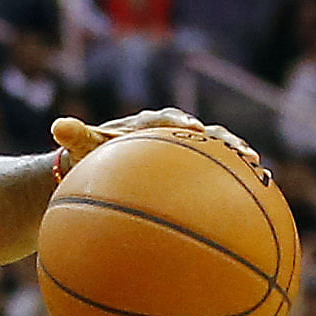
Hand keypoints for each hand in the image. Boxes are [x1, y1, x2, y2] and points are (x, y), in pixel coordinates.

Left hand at [55, 110, 262, 173]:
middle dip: (222, 140)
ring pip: (216, 152)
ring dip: (237, 158)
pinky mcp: (191, 171)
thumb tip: (58, 124)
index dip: (179, 123)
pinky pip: (215, 175)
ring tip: (257, 168)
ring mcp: (185, 153)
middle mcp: (172, 135)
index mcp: (147, 125)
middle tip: (239, 150)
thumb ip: (74, 135)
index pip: (165, 120)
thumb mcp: (81, 146)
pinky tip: (256, 195)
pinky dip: (234, 181)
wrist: (98, 170)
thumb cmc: (89, 157)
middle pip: (203, 133)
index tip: (192, 128)